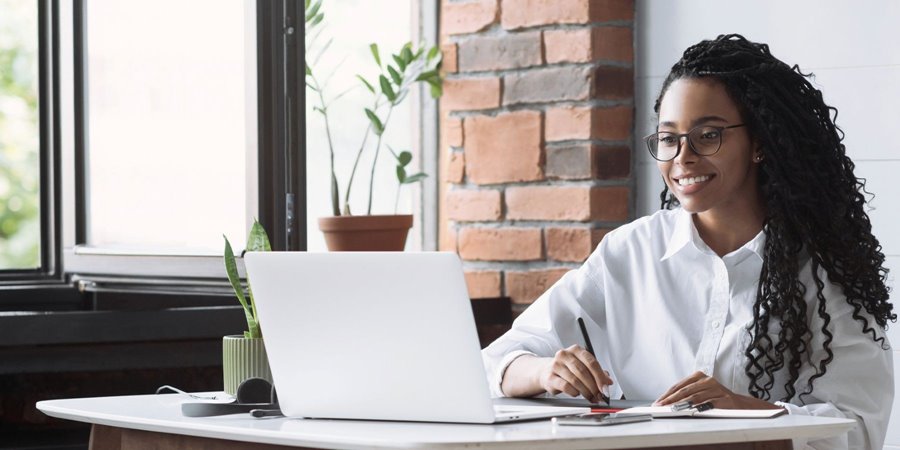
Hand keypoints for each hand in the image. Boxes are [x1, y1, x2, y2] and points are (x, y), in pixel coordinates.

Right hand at [537, 345, 612, 403]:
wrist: (546, 371)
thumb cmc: (567, 369)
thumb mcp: (583, 367)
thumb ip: (597, 373)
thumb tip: (608, 382)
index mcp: (576, 350)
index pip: (591, 362)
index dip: (600, 377)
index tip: (605, 388)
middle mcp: (565, 354)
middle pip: (583, 372)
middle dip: (594, 387)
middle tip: (599, 396)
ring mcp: (556, 365)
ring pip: (575, 380)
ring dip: (586, 392)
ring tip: (590, 397)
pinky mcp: (549, 376)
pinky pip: (566, 386)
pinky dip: (574, 392)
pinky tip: (577, 393)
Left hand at [654, 371, 780, 409]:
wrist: (741, 405)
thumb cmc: (716, 398)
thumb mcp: (701, 392)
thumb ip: (686, 394)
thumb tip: (666, 402)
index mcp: (700, 376)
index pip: (679, 386)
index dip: (667, 395)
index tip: (658, 403)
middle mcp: (708, 381)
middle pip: (685, 391)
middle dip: (670, 400)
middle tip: (660, 408)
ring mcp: (717, 389)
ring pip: (694, 398)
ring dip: (680, 405)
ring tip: (670, 411)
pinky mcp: (725, 399)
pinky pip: (708, 405)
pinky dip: (697, 409)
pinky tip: (689, 412)